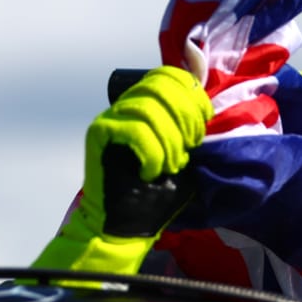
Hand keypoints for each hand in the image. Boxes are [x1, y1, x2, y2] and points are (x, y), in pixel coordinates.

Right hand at [33, 66, 211, 271]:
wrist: (125, 227)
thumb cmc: (157, 194)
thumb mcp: (186, 152)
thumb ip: (192, 120)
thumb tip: (202, 75)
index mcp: (147, 105)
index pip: (169, 76)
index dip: (192, 96)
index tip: (201, 126)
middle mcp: (126, 105)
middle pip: (160, 86)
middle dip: (184, 119)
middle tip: (187, 150)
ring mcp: (110, 117)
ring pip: (148, 108)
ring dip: (169, 142)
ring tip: (169, 167)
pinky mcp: (98, 134)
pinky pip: (134, 130)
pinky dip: (151, 153)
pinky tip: (150, 173)